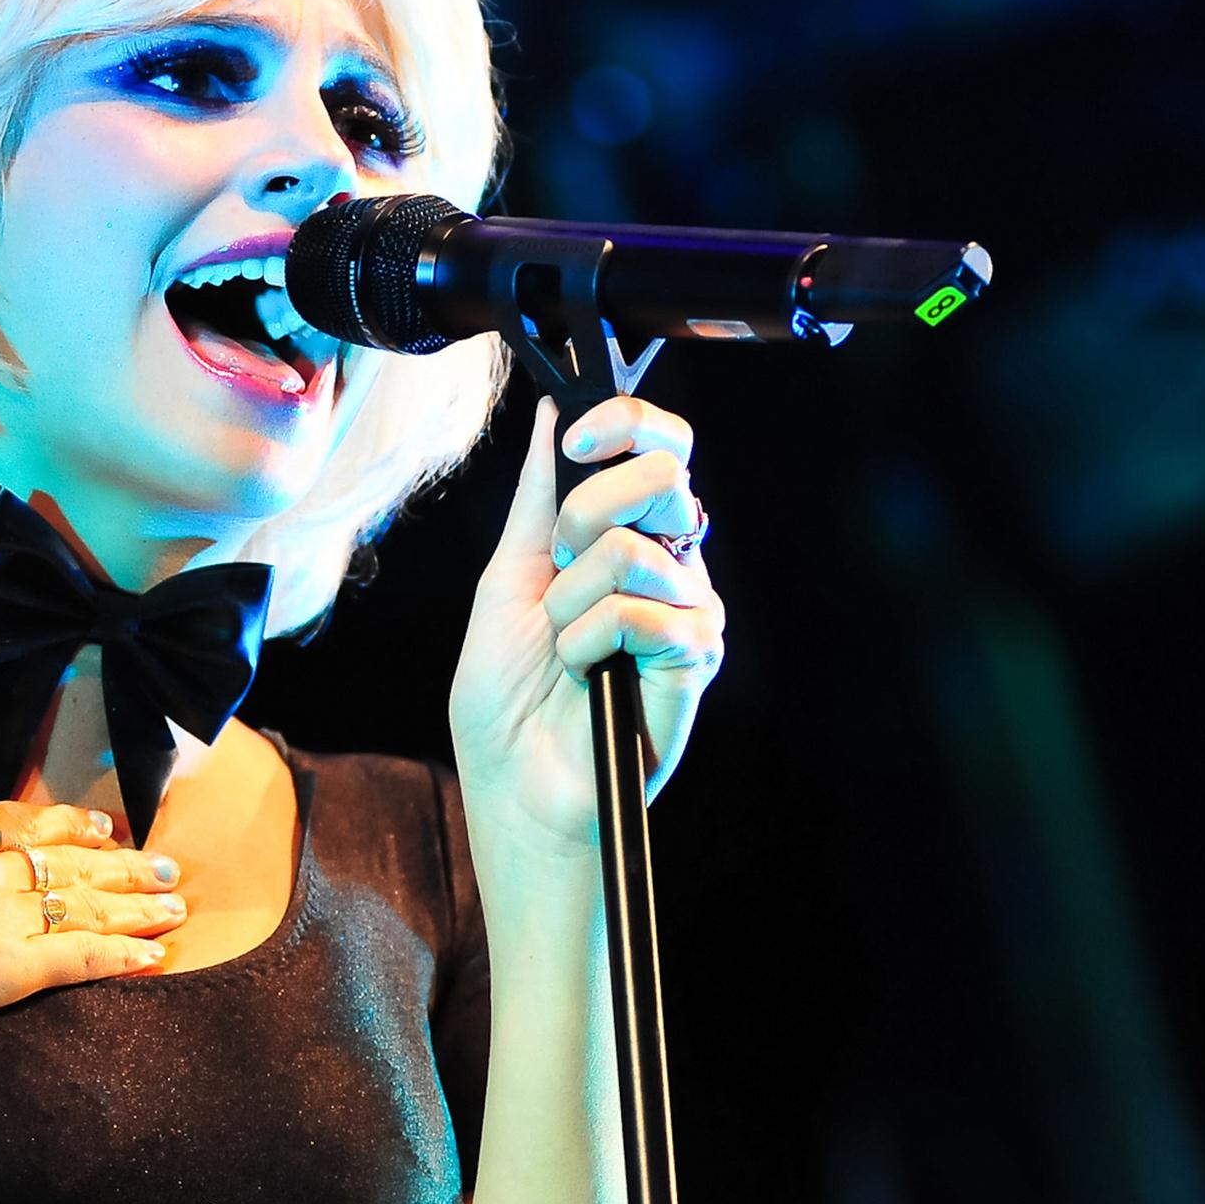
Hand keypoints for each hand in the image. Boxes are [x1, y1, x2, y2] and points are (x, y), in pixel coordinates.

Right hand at [0, 705, 190, 1043]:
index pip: (3, 826)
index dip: (54, 825)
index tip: (93, 824)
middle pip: (59, 861)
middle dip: (113, 863)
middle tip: (160, 863)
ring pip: (79, 904)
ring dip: (131, 905)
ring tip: (176, 903)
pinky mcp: (1, 970)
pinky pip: (76, 961)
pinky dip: (119, 958)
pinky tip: (154, 959)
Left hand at [449, 396, 726, 855]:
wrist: (516, 786)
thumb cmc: (507, 699)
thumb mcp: (507, 579)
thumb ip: (538, 500)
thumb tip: (549, 417)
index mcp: (627, 537)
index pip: (661, 446)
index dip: (626, 422)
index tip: (576, 441)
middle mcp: (670, 565)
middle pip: (666, 474)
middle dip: (587, 513)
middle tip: (559, 569)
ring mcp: (689, 608)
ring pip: (636, 549)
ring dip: (571, 602)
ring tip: (565, 647)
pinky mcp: (697, 657)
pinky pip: (644, 613)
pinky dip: (590, 643)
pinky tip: (588, 676)